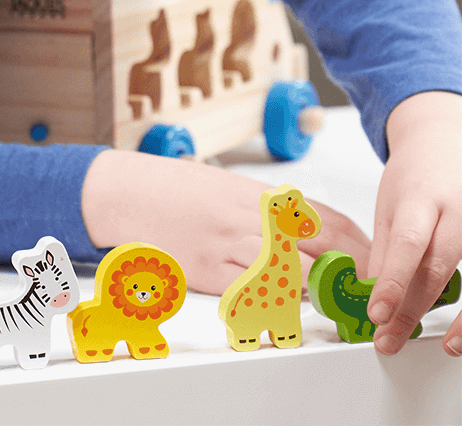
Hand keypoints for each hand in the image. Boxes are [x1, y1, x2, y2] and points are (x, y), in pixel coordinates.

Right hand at [82, 149, 371, 295]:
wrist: (124, 193)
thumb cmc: (168, 189)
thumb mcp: (222, 186)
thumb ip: (259, 207)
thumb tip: (296, 227)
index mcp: (255, 193)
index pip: (324, 215)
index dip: (356, 240)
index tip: (371, 256)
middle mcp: (249, 216)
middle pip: (321, 243)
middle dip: (352, 268)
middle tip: (366, 286)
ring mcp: (230, 244)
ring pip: (296, 270)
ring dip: (323, 289)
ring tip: (338, 301)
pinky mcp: (211, 271)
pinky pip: (257, 292)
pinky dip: (280, 302)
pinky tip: (292, 307)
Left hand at [368, 91, 461, 356]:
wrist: (445, 143)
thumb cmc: (416, 176)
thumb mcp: (388, 206)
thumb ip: (385, 252)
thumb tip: (374, 297)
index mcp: (421, 198)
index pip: (407, 243)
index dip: (393, 282)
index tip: (377, 314)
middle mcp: (458, 210)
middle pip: (439, 267)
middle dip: (414, 310)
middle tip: (390, 339)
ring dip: (458, 319)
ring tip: (444, 344)